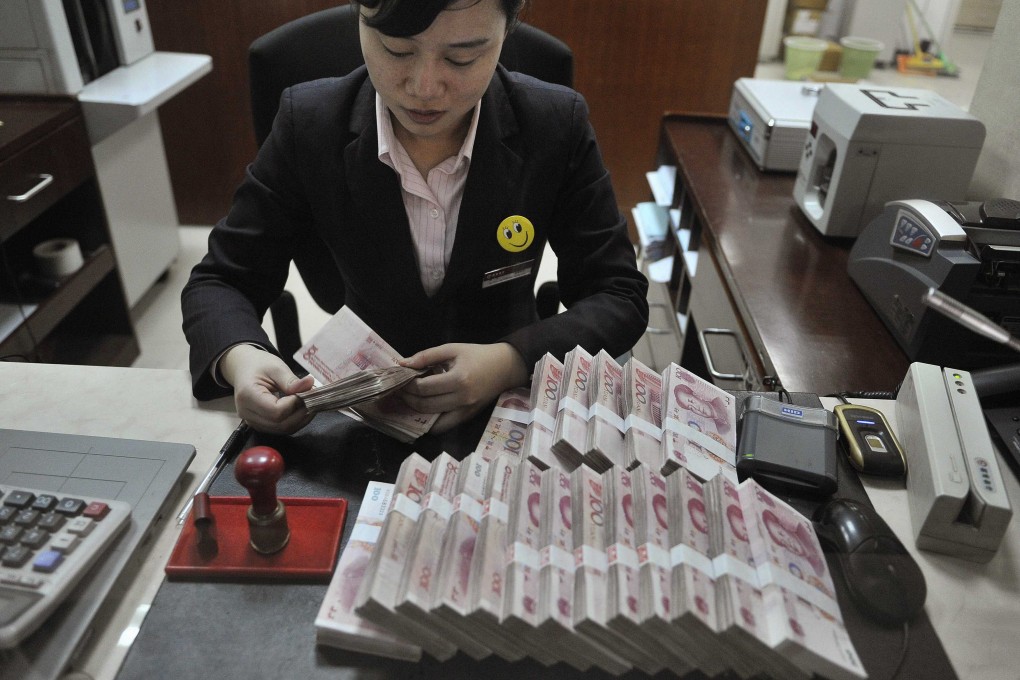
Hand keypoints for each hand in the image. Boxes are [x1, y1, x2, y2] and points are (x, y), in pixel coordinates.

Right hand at [219, 344, 314, 433]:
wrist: (244, 369)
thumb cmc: (258, 365)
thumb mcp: (276, 367)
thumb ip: (291, 380)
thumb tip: (309, 386)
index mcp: (248, 396)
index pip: (276, 411)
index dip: (295, 404)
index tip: (306, 391)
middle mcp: (247, 413)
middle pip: (280, 424)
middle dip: (301, 413)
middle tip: (313, 398)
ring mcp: (252, 421)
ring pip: (282, 429)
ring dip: (301, 419)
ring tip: (310, 403)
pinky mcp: (260, 424)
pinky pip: (280, 428)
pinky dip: (295, 421)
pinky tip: (302, 409)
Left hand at [399, 342, 527, 432]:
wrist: (505, 367)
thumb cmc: (478, 355)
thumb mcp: (453, 349)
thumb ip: (427, 356)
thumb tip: (403, 364)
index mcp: (459, 379)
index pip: (424, 388)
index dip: (408, 385)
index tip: (401, 379)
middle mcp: (462, 399)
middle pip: (425, 405)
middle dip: (408, 398)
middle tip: (400, 390)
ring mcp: (466, 411)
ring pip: (432, 420)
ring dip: (416, 411)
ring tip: (409, 400)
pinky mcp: (468, 417)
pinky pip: (444, 427)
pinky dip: (430, 423)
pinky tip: (423, 413)